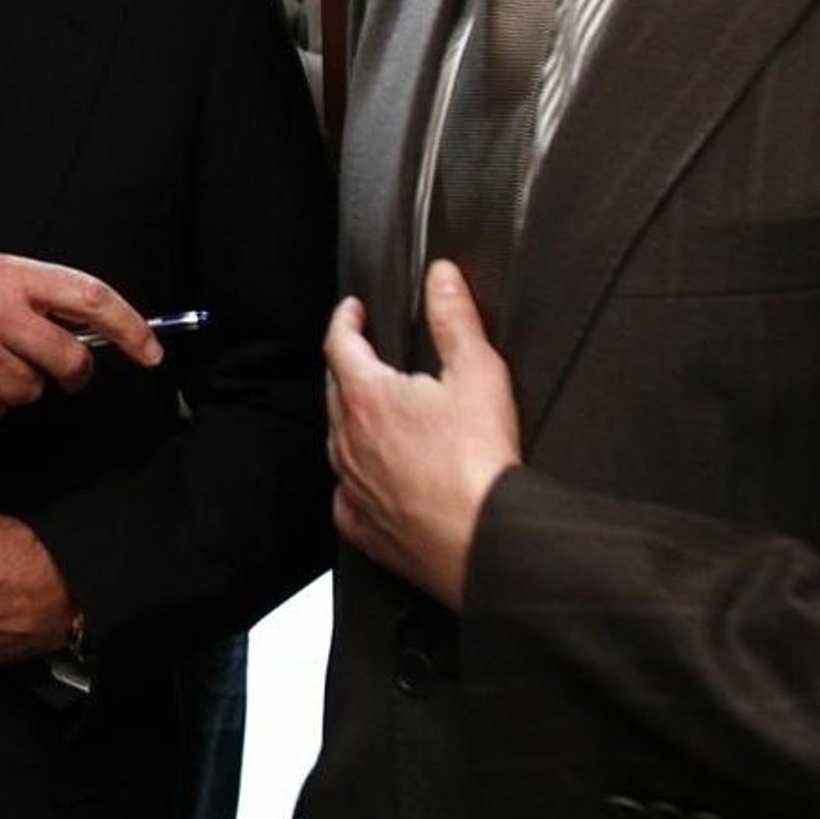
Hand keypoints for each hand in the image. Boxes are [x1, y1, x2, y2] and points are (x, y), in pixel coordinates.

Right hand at [0, 251, 159, 426]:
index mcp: (12, 278)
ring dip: (19, 387)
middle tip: (62, 371)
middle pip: (69, 360)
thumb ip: (40, 295)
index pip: (90, 299)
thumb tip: (95, 328)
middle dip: (73, 373)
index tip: (151, 351)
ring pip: (31, 393)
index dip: (130, 328)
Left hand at [325, 260, 521, 608]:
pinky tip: (371, 477)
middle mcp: (348, 442)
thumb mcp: (477, 372)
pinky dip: (355, 477)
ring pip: (337, 442)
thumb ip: (454, 318)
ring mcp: (352, 488)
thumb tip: (440, 276)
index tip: (352, 309)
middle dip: (346, 365)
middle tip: (362, 351)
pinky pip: (347, 495)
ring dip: (349, 419)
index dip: (345, 320)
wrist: (485, 542)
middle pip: (334, 391)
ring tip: (370, 409)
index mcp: (368, 398)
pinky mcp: (363, 528)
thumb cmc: (480, 461)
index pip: (339, 345)